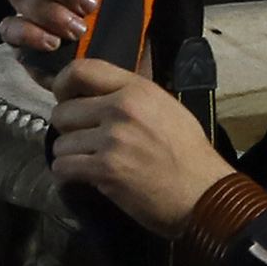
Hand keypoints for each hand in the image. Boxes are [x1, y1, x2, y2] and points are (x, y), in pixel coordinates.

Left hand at [50, 58, 239, 234]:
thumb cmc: (187, 154)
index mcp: (137, 90)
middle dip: (69, 129)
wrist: (206, 196)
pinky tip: (86, 176)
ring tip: (93, 162)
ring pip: (60, 142)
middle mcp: (121, 109)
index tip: (63, 98)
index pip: (81, 70)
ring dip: (71, 155)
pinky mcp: (105, 169)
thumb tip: (90, 90)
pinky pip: (63, 167)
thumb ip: (127, 95)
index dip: (63, 84)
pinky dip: (68, 174)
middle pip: (63, 111)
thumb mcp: (164, 108)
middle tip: (88, 141)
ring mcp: (112, 140)